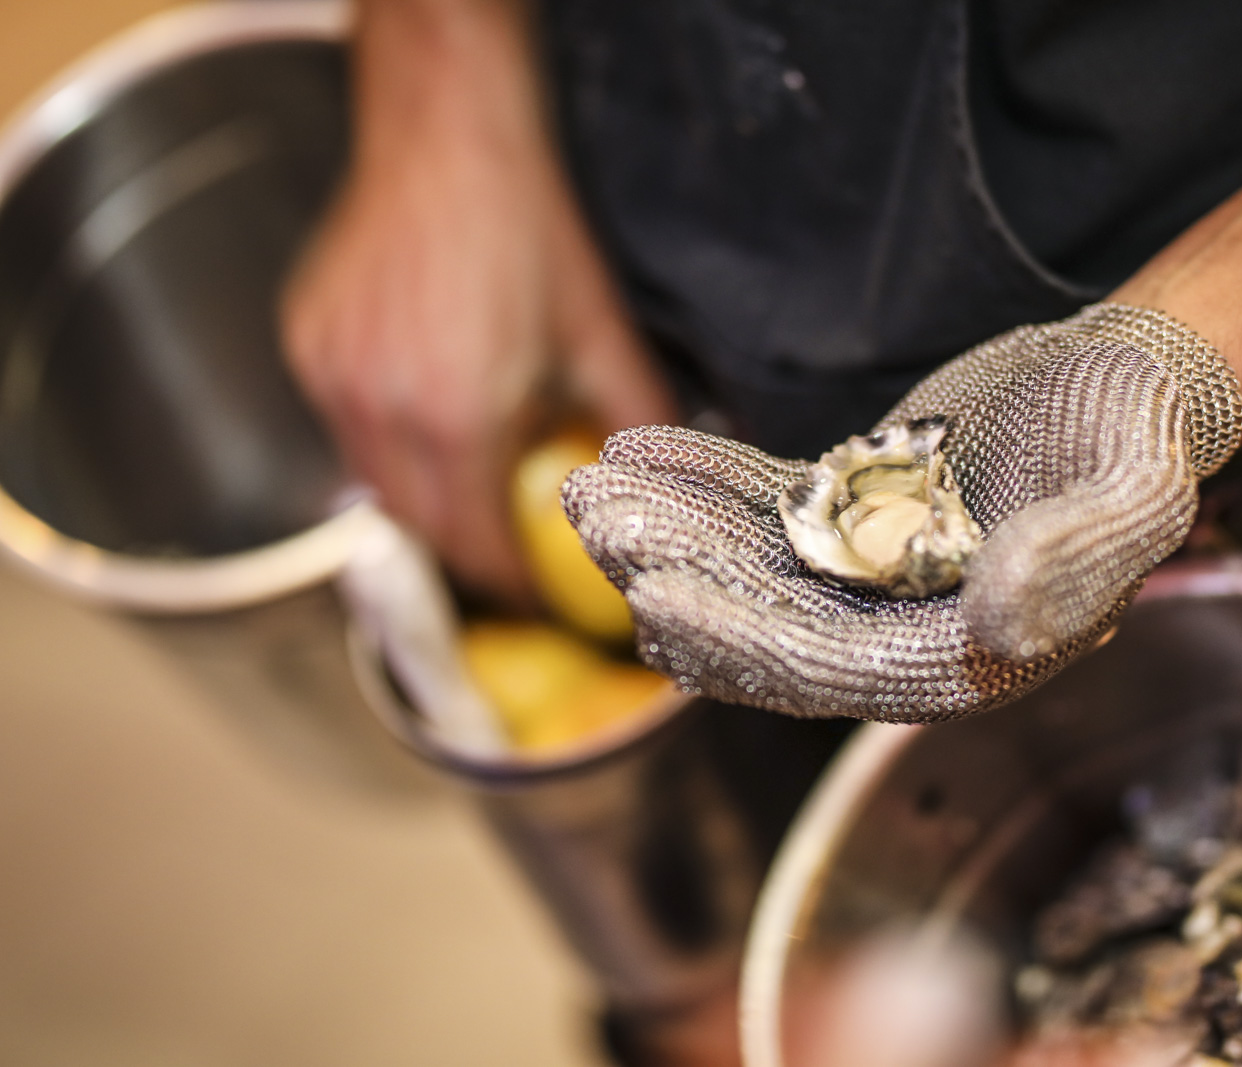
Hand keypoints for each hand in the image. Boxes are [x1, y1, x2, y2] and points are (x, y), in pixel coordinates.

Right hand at [281, 0, 674, 598]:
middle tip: (511, 554)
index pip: (476, 543)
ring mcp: (331, 376)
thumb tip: (664, 481)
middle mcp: (378, 407)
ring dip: (426, 502)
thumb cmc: (527, 231)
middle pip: (421, 527)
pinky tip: (428, 422)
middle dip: (469, 553)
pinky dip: (387, 446)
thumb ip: (635, 421)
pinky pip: (344, 429)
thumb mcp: (600, 335)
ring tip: (475, 491)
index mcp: (454, 417)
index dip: (511, 581)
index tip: (538, 594)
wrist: (449, 139)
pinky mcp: (307, 346)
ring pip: (375, 483)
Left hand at [563, 304, 1241, 721]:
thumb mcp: (1127, 495)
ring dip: (672, 527)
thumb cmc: (1135, 437)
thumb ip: (1069, 564)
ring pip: (750, 566)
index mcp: (964, 657)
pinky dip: (704, 482)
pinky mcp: (850, 520)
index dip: (739, 637)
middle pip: (766, 620)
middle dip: (676, 572)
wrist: (1125, 381)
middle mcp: (905, 633)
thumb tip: (998, 626)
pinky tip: (641, 448)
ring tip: (591, 481)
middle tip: (593, 518)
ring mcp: (869, 578)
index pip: (830, 667)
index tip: (655, 593)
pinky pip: (761, 510)